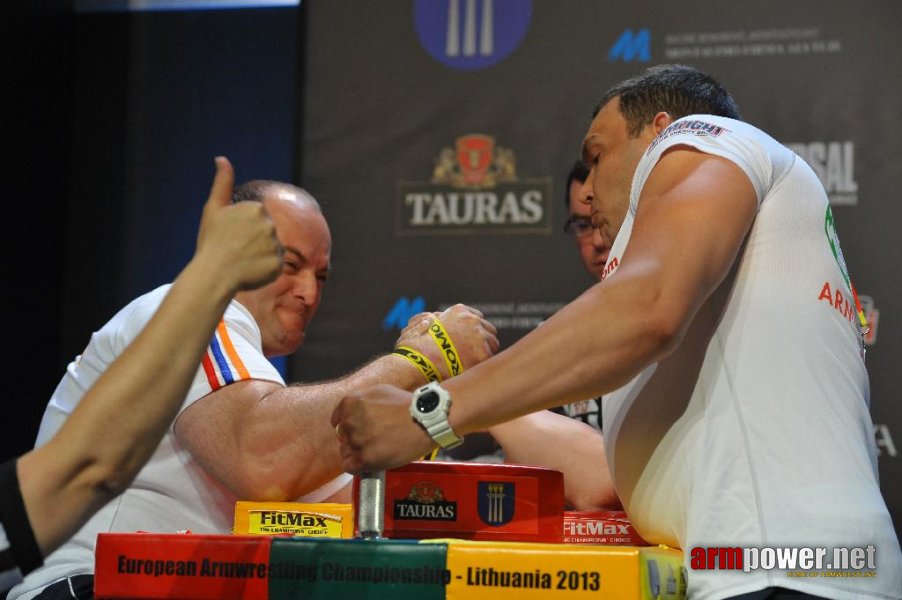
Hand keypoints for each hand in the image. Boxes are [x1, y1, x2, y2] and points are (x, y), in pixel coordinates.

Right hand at [195, 157, 281, 290]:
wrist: (213, 274)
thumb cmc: (211, 241)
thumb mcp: (214, 209)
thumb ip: (222, 183)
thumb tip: (222, 158)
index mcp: (256, 209)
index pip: (257, 220)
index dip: (243, 230)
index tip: (231, 237)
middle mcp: (269, 224)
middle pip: (267, 234)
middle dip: (254, 242)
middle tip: (236, 251)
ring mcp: (275, 245)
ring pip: (272, 250)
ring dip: (260, 256)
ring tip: (242, 262)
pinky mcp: (278, 264)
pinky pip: (275, 266)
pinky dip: (265, 270)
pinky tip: (250, 272)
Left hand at [331, 384, 433, 472]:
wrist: (423, 421)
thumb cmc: (406, 404)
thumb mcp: (380, 391)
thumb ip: (362, 401)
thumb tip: (355, 411)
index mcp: (350, 403)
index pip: (337, 420)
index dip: (350, 426)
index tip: (361, 430)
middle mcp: (349, 422)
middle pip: (343, 437)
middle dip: (355, 439)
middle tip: (374, 439)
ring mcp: (355, 441)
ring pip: (346, 452)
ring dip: (357, 453)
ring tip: (376, 451)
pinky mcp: (363, 459)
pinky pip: (349, 467)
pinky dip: (358, 467)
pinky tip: (370, 462)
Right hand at [395, 304, 498, 379]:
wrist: (418, 363)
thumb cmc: (415, 347)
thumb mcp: (422, 323)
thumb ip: (434, 319)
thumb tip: (434, 317)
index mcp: (459, 311)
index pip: (477, 318)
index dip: (474, 330)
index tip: (471, 340)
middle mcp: (472, 320)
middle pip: (488, 329)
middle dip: (482, 340)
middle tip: (474, 354)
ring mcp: (479, 335)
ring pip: (492, 344)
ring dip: (485, 352)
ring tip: (472, 363)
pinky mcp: (483, 353)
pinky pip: (490, 358)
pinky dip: (482, 364)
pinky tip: (472, 369)